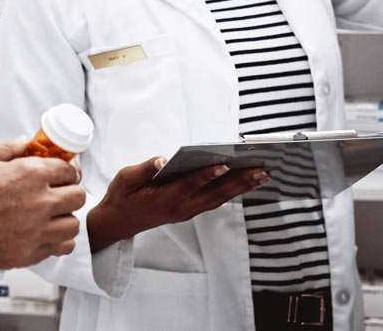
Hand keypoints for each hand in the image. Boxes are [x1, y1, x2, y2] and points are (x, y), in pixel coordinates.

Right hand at [0, 136, 86, 270]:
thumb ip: (6, 147)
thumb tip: (25, 143)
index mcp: (29, 173)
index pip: (69, 170)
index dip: (65, 169)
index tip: (59, 173)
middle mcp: (38, 202)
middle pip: (78, 197)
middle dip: (68, 191)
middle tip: (55, 192)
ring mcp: (34, 231)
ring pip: (73, 226)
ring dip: (64, 218)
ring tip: (50, 215)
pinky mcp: (26, 254)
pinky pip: (59, 248)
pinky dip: (56, 241)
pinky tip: (42, 233)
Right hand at [83, 157, 267, 252]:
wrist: (119, 221)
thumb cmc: (122, 196)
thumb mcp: (125, 179)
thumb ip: (144, 169)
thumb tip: (162, 159)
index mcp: (163, 199)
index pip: (188, 185)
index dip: (205, 174)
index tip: (223, 164)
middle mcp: (180, 208)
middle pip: (213, 194)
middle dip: (238, 181)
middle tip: (260, 169)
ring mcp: (187, 211)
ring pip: (219, 198)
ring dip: (242, 187)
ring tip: (262, 174)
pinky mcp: (191, 210)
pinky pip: (216, 200)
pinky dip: (233, 191)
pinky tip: (247, 181)